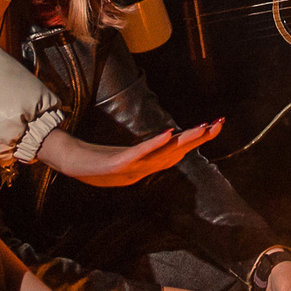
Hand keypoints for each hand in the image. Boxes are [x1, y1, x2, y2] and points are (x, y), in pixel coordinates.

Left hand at [39, 121, 221, 188]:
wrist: (71, 165)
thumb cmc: (97, 161)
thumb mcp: (126, 156)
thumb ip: (146, 150)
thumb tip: (163, 140)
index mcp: (149, 162)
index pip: (179, 149)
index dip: (199, 139)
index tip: (217, 124)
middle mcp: (145, 165)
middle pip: (177, 150)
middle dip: (199, 138)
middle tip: (218, 123)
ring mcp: (132, 166)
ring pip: (164, 153)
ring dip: (184, 140)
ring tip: (202, 128)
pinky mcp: (118, 164)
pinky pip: (140, 153)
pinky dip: (155, 144)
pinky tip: (169, 133)